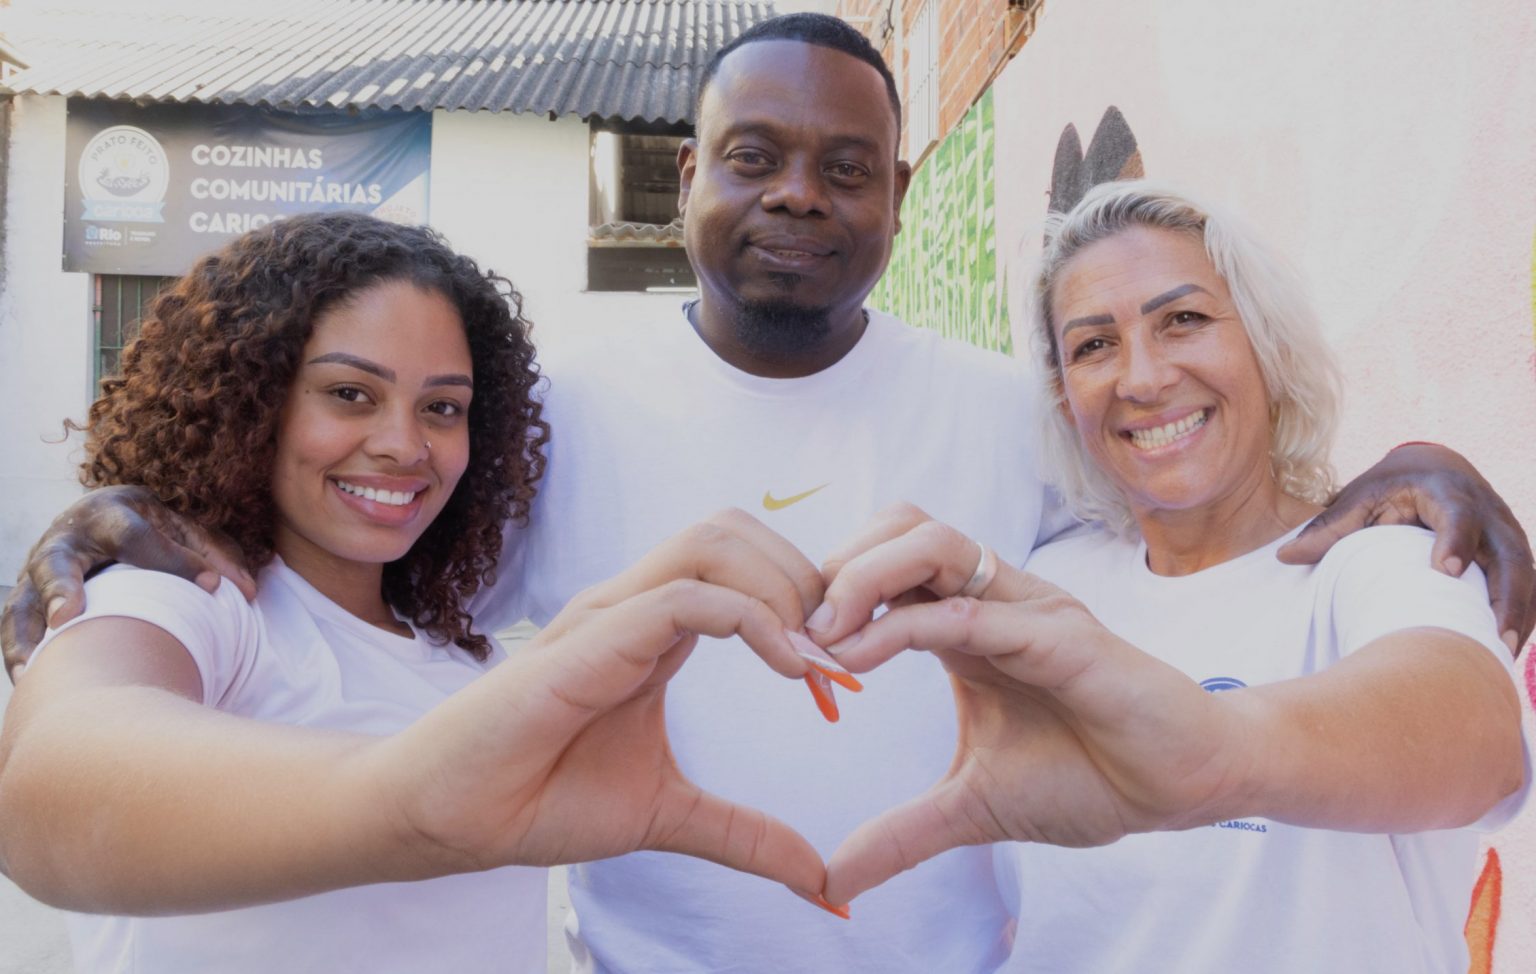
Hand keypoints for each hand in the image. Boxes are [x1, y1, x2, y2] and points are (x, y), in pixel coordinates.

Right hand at [2, 486, 255, 680]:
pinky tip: (29, 679)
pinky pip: (15, 627)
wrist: (96, 517)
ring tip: (34, 666)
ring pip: (22, 601)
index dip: (175, 562)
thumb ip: (214, 555)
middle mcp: (67, 539)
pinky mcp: (28, 597)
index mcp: (110, 514)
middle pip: (56, 561)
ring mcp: (39, 570)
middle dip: (61, 587)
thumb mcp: (183, 530)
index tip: (214, 587)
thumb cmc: (151, 529)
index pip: (137, 536)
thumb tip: (248, 591)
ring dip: (28, 633)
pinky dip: (19, 652)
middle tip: (70, 615)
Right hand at [375, 509, 844, 912]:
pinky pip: (685, 597)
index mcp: (655, 630)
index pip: (744, 568)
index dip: (806, 605)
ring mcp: (611, 613)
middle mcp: (635, 605)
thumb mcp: (670, 815)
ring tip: (817, 659)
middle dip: (804, 576)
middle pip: (736, 531)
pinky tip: (790, 669)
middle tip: (841, 654)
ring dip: (783, 587)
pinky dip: (751, 619)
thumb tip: (819, 880)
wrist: (456, 819)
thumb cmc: (541, 799)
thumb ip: (744, 834)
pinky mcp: (592, 638)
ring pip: (714, 542)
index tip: (845, 677)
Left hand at [809, 507, 1240, 906]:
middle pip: (899, 527)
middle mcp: (993, 599)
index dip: (827, 592)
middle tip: (793, 630)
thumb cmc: (1091, 775)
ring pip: (931, 543)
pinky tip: (861, 659)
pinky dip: (908, 625)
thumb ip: (902, 832)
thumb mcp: (972, 806)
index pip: (885, 564)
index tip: (783, 647)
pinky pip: (975, 611)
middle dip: (834, 565)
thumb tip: (833, 878)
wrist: (1183, 785)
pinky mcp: (1063, 637)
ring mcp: (1028, 609)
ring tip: (821, 634)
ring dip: (862, 577)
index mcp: (967, 623)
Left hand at [1277, 443, 1534, 654]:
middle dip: (1505, 595)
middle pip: (1509, 553)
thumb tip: (1284, 556)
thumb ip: (1328, 527)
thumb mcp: (1359, 497)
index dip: (1457, 540)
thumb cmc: (1392, 485)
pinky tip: (1504, 651)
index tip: (1446, 571)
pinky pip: (1527, 588)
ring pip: (1525, 575)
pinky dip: (1522, 617)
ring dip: (1518, 614)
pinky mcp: (1513, 554)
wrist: (1436, 466)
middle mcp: (1488, 511)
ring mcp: (1507, 533)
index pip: (1460, 515)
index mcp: (1448, 491)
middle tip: (1492, 636)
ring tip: (1501, 653)